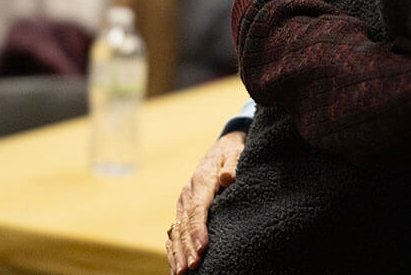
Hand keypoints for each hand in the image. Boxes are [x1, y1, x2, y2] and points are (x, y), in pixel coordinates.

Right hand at [166, 130, 244, 273]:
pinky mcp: (183, 211)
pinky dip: (174, 250)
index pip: (198, 209)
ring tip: (182, 272)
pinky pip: (175, 233)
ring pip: (177, 231)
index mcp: (201, 181)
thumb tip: (228, 178)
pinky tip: (175, 266)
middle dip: (188, 247)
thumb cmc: (232, 152)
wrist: (222, 148)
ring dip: (178, 252)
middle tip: (193, 266)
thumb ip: (233, 164)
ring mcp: (183, 204)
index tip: (203, 247)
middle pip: (185, 225)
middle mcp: (188, 194)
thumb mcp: (236, 151)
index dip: (198, 230)